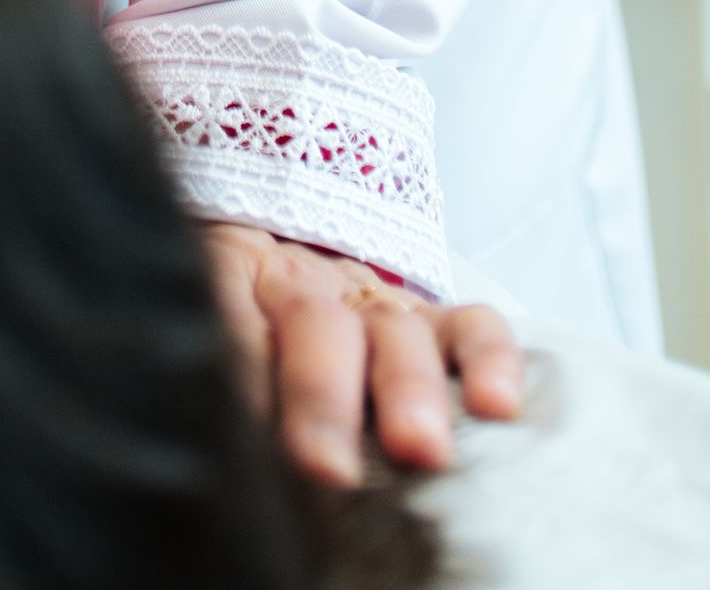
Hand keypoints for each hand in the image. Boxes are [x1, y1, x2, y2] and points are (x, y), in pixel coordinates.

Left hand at [203, 223, 523, 485]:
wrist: (284, 245)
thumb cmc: (242, 310)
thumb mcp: (211, 315)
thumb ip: (215, 357)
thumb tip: (215, 440)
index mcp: (236, 279)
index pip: (232, 318)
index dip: (241, 374)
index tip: (238, 431)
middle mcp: (307, 288)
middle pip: (316, 328)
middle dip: (323, 397)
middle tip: (327, 465)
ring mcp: (376, 303)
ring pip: (394, 332)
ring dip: (407, 390)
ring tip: (419, 447)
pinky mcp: (434, 320)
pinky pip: (472, 326)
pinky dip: (490, 359)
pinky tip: (498, 404)